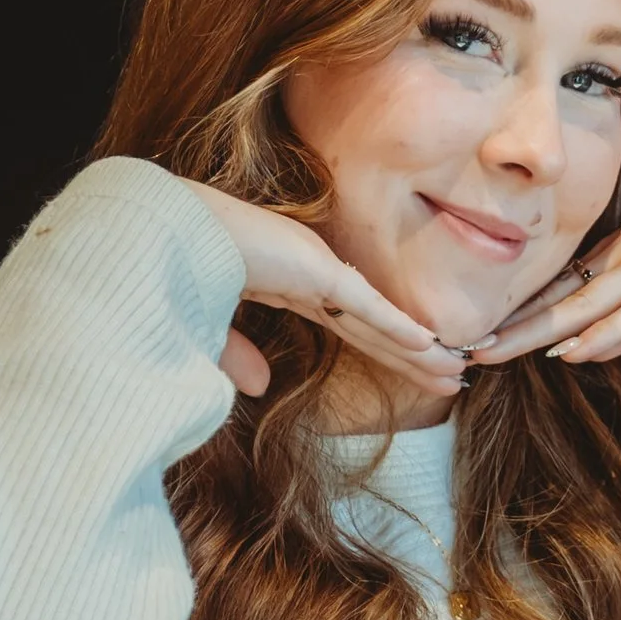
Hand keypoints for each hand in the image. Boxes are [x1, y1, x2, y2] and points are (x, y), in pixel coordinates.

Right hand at [196, 187, 462, 406]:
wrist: (162, 231)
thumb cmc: (175, 269)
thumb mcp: (208, 325)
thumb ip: (235, 354)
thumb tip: (260, 388)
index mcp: (288, 283)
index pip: (351, 325)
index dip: (386, 349)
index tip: (416, 368)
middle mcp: (310, 274)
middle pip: (376, 326)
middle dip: (417, 355)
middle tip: (455, 377)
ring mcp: (315, 267)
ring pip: (380, 320)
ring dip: (420, 350)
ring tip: (458, 372)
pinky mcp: (314, 268)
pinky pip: (365, 306)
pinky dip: (398, 327)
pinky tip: (430, 345)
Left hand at [469, 143, 620, 368]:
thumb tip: (591, 348)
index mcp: (620, 255)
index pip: (557, 289)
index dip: (514, 314)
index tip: (472, 336)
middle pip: (557, 297)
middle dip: (506, 326)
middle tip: (456, 348)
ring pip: (586, 303)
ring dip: (536, 330)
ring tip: (490, 351)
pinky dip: (606, 332)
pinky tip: (572, 351)